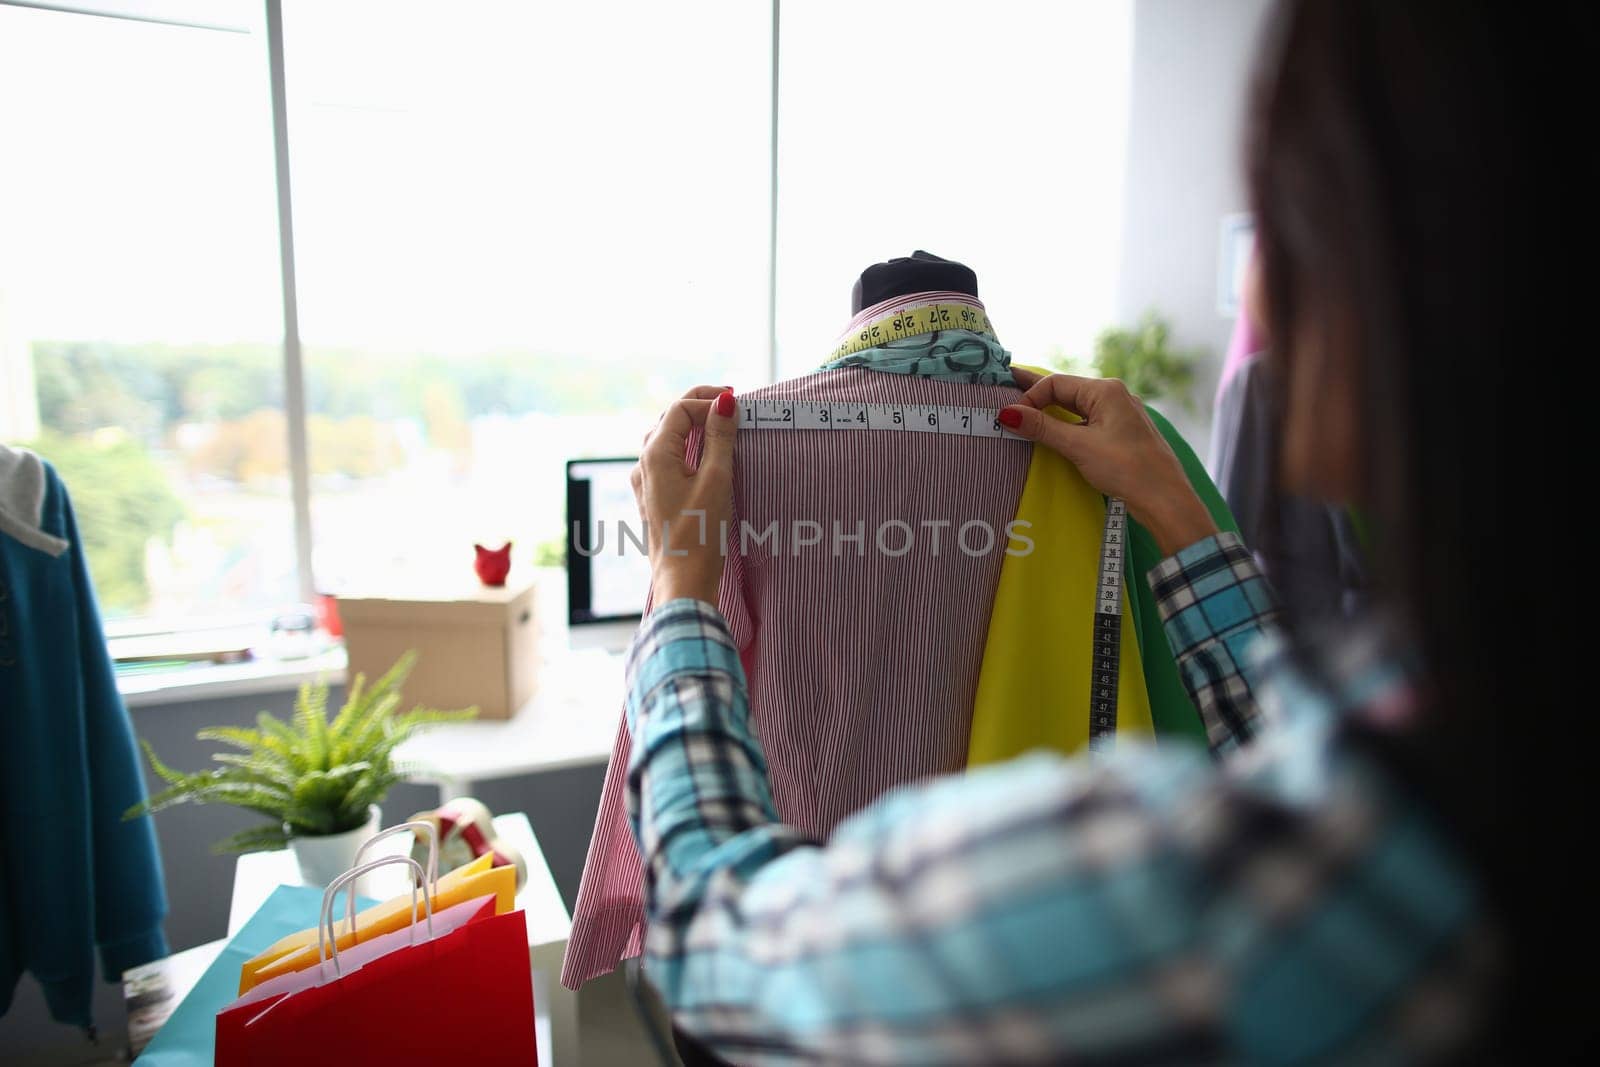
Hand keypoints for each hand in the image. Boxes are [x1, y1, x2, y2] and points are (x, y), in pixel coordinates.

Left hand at [631, 385, 738, 606]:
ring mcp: (645, 484)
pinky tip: (705, 457)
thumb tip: (725, 403)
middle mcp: (643, 466)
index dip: (708, 400)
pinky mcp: (653, 499)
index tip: (737, 403)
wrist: (683, 581)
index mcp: (654, 456)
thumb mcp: (716, 480)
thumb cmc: (700, 534)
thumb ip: (720, 438)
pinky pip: (666, 462)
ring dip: (692, 428)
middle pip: (669, 420)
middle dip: (699, 408)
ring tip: (720, 426)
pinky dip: (687, 449)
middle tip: (731, 407)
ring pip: (666, 440)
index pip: (679, 409)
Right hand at [1000, 369, 1217, 555]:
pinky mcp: (1121, 432)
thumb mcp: (1079, 447)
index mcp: (1106, 390)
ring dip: (1050, 409)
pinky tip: (1054, 429)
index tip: (1011, 418)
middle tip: (1005, 386)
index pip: (1056, 384)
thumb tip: (1007, 413)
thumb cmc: (1126, 468)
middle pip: (1066, 390)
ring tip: (1024, 407)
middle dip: (1036, 393)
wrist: (1165, 498)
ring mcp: (1120, 414)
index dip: (1030, 397)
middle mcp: (1114, 395)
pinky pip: (1086, 420)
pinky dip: (1066, 422)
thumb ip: (1042, 428)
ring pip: (1076, 406)